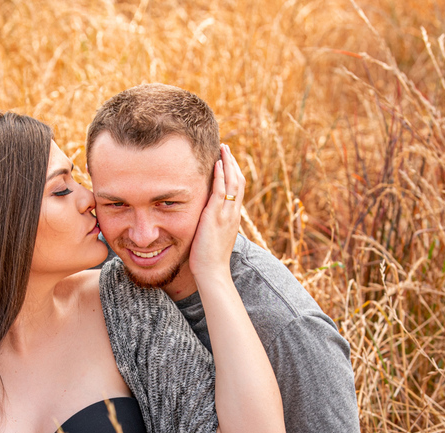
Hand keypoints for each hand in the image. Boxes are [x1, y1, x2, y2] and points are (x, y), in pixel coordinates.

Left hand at [188, 144, 244, 285]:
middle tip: (226, 148)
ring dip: (227, 164)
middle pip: (238, 181)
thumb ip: (213, 225)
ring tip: (223, 149)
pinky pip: (220, 192)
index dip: (233, 173)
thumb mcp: (214, 237)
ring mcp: (226, 214)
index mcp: (233, 217)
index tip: (227, 160)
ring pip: (232, 183)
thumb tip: (206, 220)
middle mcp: (233, 213)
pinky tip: (217, 164)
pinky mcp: (215, 217)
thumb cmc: (209, 259)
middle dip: (232, 163)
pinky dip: (220, 177)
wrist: (212, 272)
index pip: (237, 189)